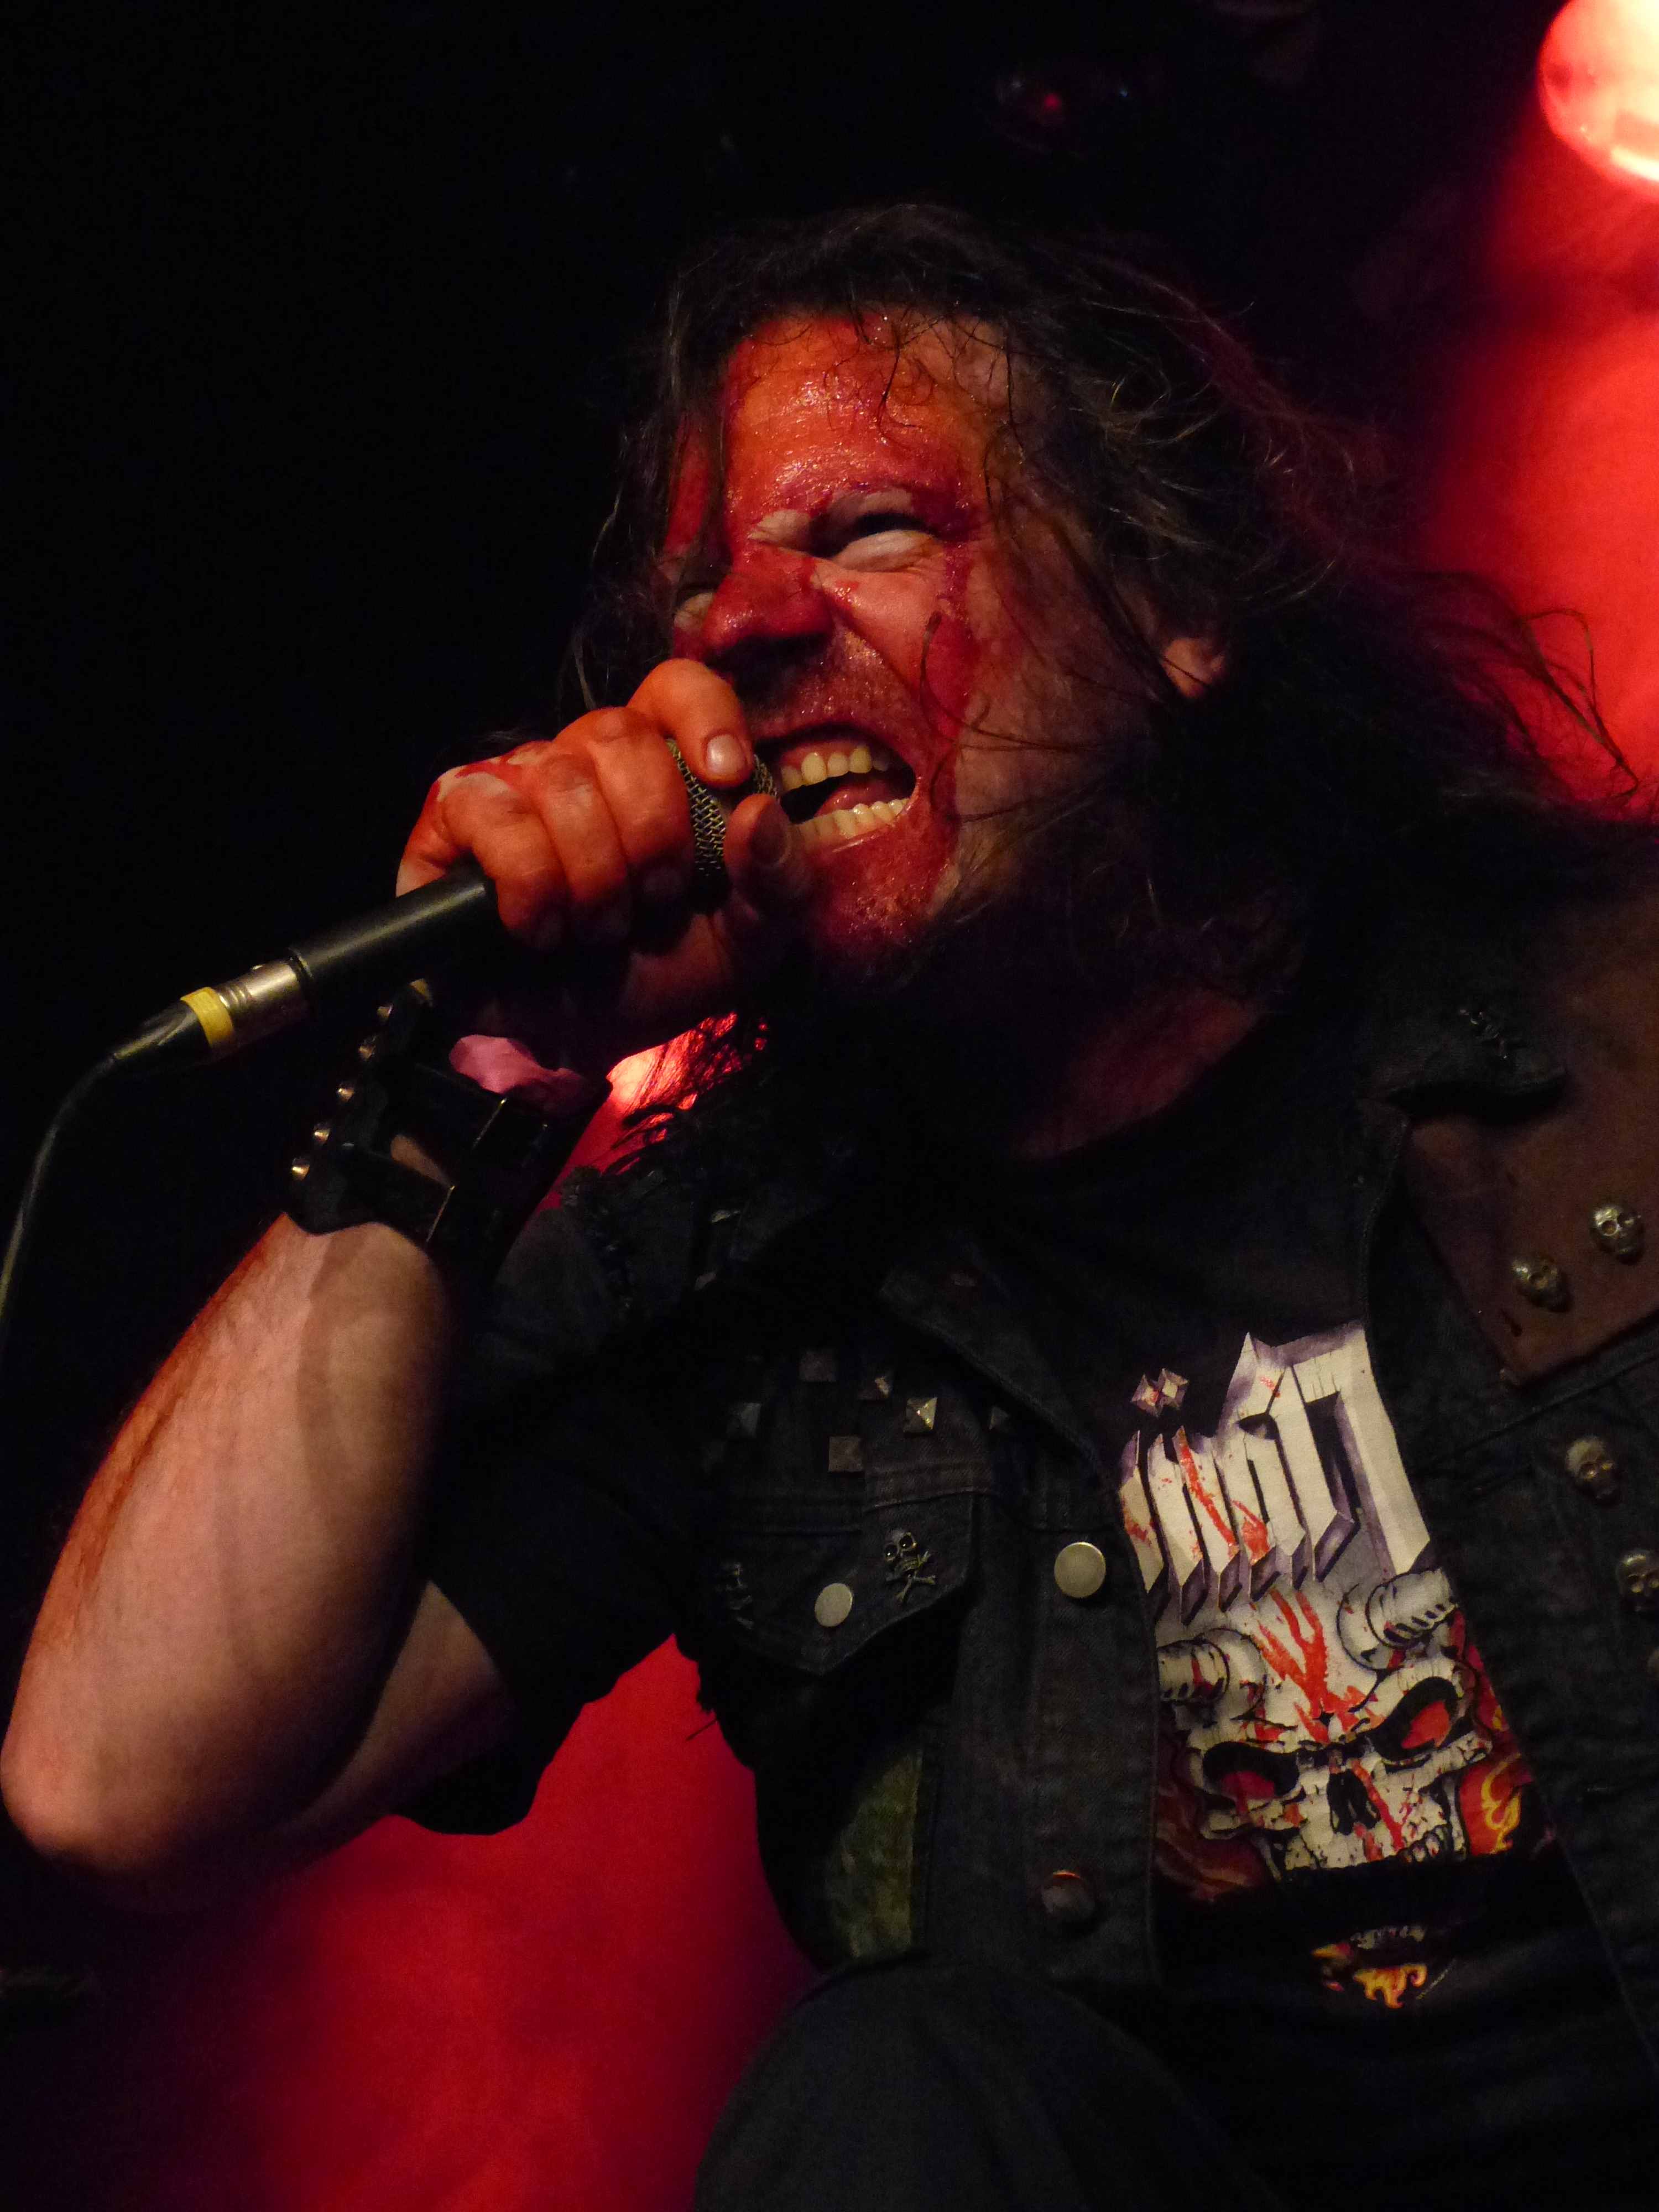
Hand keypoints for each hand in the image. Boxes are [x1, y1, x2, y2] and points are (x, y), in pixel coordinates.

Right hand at [396, 662, 810, 1079]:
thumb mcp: (750, 938)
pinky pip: (489, 812)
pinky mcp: (451, 822)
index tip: (725, 776)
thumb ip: (778, 878)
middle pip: (615, 734)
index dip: (702, 716)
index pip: (674, 688)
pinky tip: (540, 928)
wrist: (593, 1038)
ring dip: (593, 875)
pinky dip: (529, 881)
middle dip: (649, 834)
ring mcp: (511, 786)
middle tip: (653, 903)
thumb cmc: (668, 971)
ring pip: (557, 779)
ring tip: (599, 930)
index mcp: (657, 766)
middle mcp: (580, 762)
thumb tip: (759, 813)